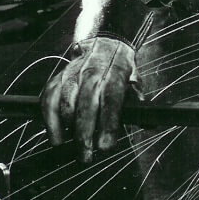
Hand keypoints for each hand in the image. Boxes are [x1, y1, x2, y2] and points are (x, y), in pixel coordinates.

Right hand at [42, 37, 134, 162]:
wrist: (106, 43)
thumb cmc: (122, 70)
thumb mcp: (135, 81)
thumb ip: (138, 101)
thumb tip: (149, 122)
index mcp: (116, 71)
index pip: (111, 98)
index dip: (108, 123)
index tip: (105, 146)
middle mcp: (92, 70)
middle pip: (86, 102)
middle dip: (84, 132)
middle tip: (86, 156)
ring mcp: (72, 72)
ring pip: (65, 100)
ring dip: (67, 128)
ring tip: (73, 149)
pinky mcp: (58, 78)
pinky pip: (49, 99)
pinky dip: (50, 120)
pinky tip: (56, 138)